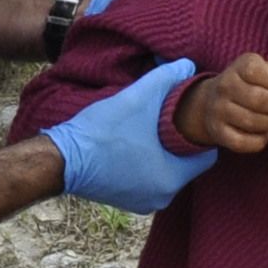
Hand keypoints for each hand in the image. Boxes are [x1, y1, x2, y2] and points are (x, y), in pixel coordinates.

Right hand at [48, 59, 217, 213]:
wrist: (62, 159)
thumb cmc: (102, 132)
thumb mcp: (138, 97)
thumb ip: (166, 78)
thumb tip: (186, 64)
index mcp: (171, 179)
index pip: (205, 157)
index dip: (199, 134)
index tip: (189, 117)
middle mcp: (161, 197)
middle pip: (185, 165)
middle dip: (179, 143)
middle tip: (169, 120)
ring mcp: (142, 203)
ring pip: (165, 172)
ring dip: (161, 152)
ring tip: (150, 130)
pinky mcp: (125, 201)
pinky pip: (147, 180)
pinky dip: (145, 164)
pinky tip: (134, 144)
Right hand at [176, 49, 267, 156]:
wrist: (212, 102)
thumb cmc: (250, 85)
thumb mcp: (267, 73)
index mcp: (239, 67)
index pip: (256, 71)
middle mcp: (225, 86)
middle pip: (258, 99)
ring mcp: (218, 110)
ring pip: (251, 121)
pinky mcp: (217, 131)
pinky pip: (241, 142)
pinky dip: (260, 141)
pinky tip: (267, 134)